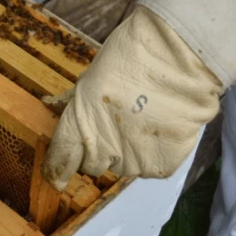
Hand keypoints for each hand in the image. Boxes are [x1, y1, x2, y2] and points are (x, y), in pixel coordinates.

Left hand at [41, 7, 221, 190]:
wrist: (177, 62)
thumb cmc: (132, 58)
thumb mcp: (92, 79)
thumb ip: (82, 107)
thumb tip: (71, 114)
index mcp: (78, 123)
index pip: (60, 160)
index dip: (57, 170)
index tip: (58, 177)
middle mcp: (101, 148)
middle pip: (93, 166)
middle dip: (100, 152)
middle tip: (118, 126)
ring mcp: (131, 161)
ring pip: (124, 167)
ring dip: (129, 152)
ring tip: (146, 122)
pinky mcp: (159, 166)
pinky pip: (151, 167)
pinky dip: (156, 153)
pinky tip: (163, 128)